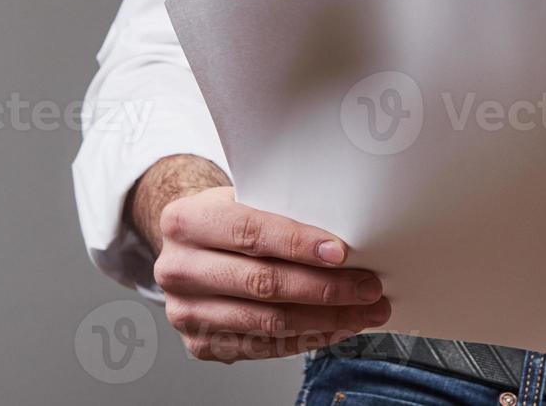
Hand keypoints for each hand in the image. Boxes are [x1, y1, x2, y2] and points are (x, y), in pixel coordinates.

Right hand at [152, 185, 391, 362]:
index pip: (250, 233)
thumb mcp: (243, 197)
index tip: (341, 253)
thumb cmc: (228, 218)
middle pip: (262, 283)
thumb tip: (345, 235)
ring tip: (364, 311)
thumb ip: (281, 211)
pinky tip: (336, 327)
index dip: (298, 244)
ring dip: (325, 319)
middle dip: (324, 288)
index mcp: (186, 220)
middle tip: (368, 287)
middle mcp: (178, 269)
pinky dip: (307, 338)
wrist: (190, 247)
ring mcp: (186, 312)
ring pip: (268, 321)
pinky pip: (264, 347)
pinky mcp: (201, 345)